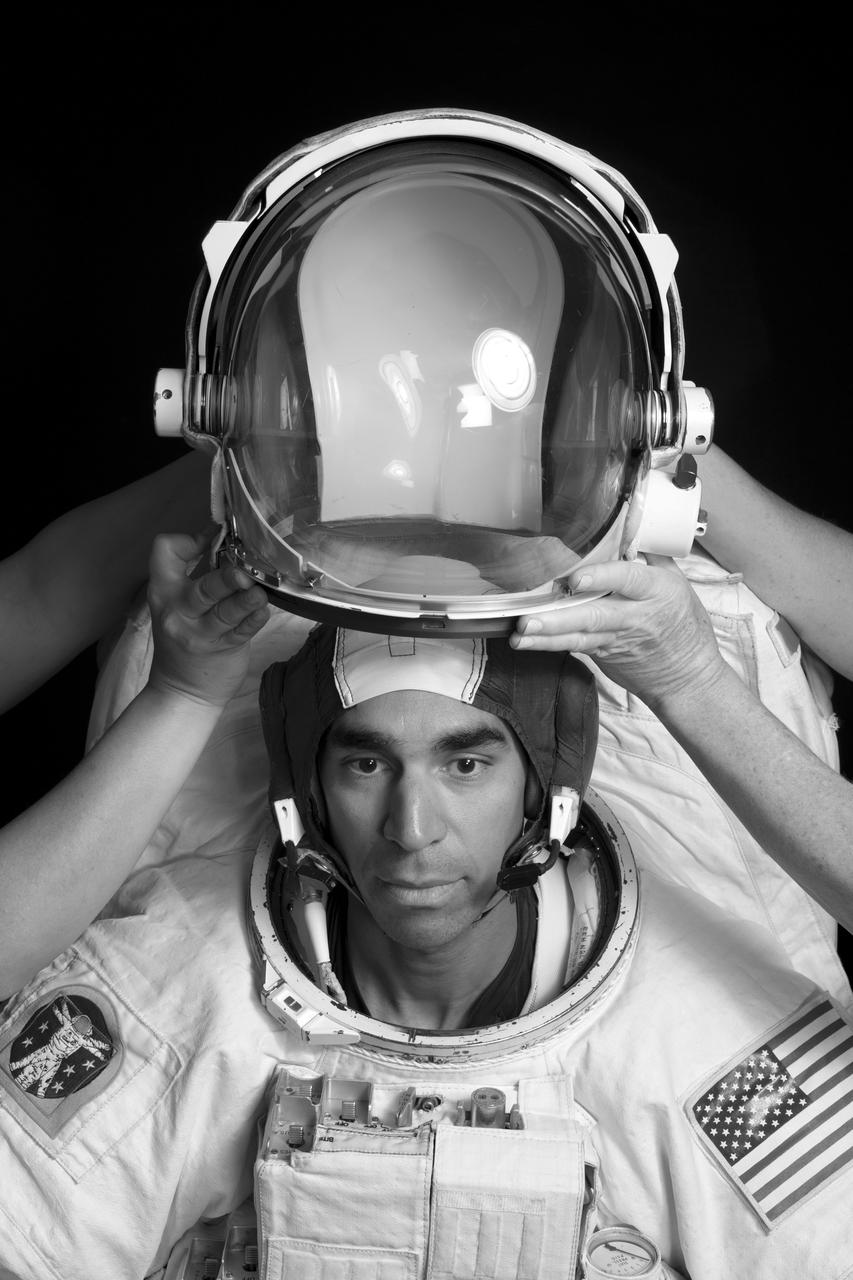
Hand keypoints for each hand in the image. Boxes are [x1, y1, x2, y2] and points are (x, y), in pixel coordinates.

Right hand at [146, 532, 269, 707]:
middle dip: (225, 579)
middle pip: (202, 588)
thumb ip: (195, 574)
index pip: (163, 553)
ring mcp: (201, 634)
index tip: (211, 539)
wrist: (181, 692)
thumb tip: (222, 536)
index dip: (185, 540)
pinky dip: (255, 620)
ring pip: (226, 612)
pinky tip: (264, 611)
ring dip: (246, 601)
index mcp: (164, 592)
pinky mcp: (223, 650)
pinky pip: (242, 632)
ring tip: (259, 592)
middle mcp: (179, 611)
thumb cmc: (184, 638)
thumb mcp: (177, 604)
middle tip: (243, 573)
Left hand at [510, 556, 727, 711]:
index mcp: (655, 591)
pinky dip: (550, 644)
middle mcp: (634, 616)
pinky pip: (575, 647)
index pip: (628, 579)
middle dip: (558, 618)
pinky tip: (526, 642)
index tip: (576, 578)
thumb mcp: (677, 583)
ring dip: (546, 636)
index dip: (602, 577)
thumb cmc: (684, 624)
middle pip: (593, 615)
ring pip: (578, 636)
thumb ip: (650, 556)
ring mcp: (616, 639)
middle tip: (528, 619)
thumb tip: (630, 527)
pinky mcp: (604, 654)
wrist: (688, 676)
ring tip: (519, 634)